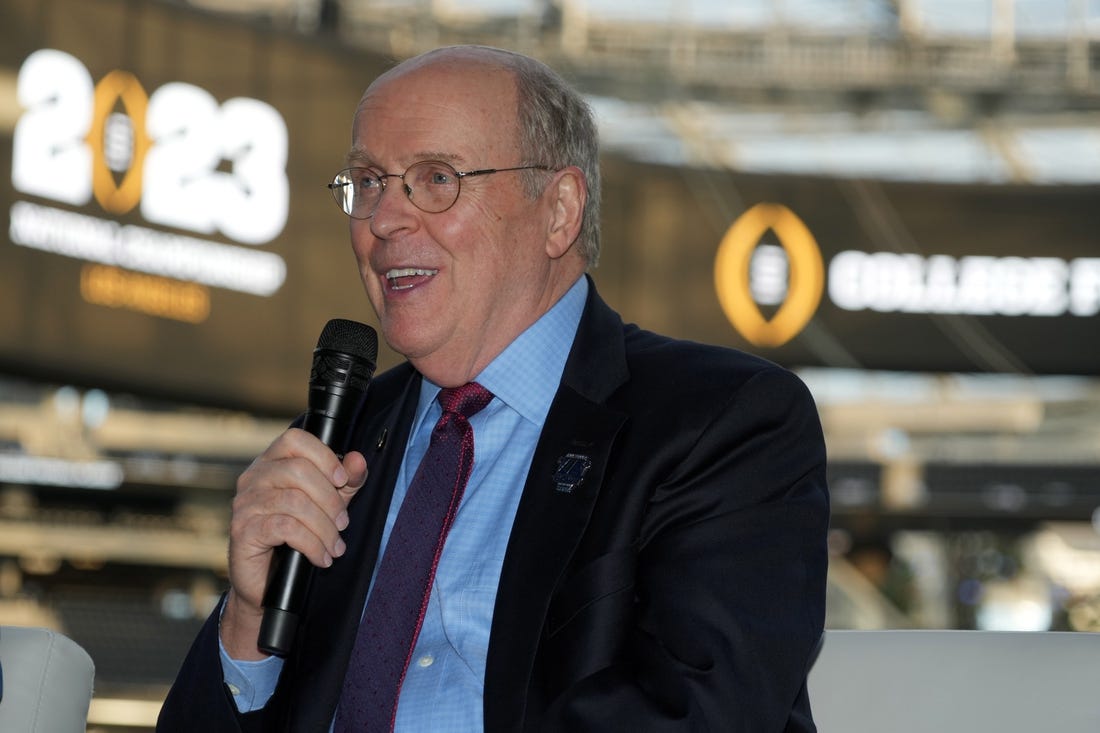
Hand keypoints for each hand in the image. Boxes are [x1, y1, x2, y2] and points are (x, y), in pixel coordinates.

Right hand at [220, 428, 367, 658]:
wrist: (266, 583)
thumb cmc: (296, 537)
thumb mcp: (328, 504)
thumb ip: (345, 481)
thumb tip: (358, 460)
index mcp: (271, 463)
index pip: (295, 439)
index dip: (324, 456)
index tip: (343, 481)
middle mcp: (253, 478)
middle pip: (298, 470)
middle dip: (330, 499)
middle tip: (343, 523)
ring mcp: (245, 504)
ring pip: (295, 502)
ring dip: (324, 528)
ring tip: (335, 546)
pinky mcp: (243, 531)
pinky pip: (285, 528)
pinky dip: (312, 544)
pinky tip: (321, 557)